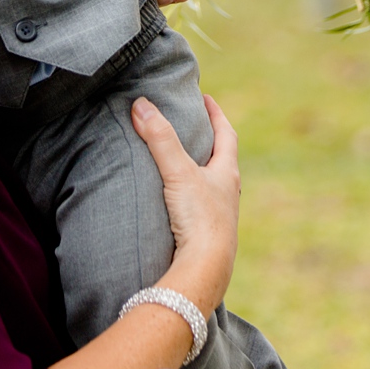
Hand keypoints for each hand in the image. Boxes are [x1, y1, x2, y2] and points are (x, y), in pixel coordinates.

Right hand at [132, 95, 238, 314]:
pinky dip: (189, 198)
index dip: (216, 115)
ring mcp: (219, 217)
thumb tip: (141, 104)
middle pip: (222, 160)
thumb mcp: (178, 173)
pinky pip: (199, 209)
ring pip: (212, 186)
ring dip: (200, 173)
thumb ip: (159, 139)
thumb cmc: (200, 219)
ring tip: (183, 164)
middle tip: (194, 126)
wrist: (206, 269)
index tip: (207, 99)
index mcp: (227, 174)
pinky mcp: (205, 236)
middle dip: (209, 142)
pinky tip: (176, 203)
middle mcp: (228, 194)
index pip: (226, 135)